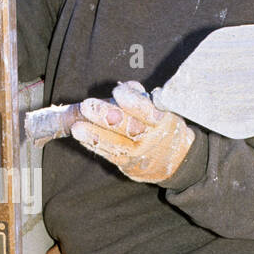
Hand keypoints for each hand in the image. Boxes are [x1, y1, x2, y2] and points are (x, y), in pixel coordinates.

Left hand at [71, 80, 194, 181]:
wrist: (176, 160)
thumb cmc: (162, 126)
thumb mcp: (162, 109)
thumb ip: (142, 97)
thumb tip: (123, 89)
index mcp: (162, 120)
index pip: (147, 110)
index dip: (132, 101)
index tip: (117, 92)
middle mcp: (151, 138)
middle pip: (129, 128)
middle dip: (106, 116)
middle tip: (87, 106)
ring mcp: (139, 153)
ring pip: (115, 144)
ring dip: (94, 135)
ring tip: (77, 128)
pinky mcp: (127, 164)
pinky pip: (109, 155)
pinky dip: (94, 145)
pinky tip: (81, 137)